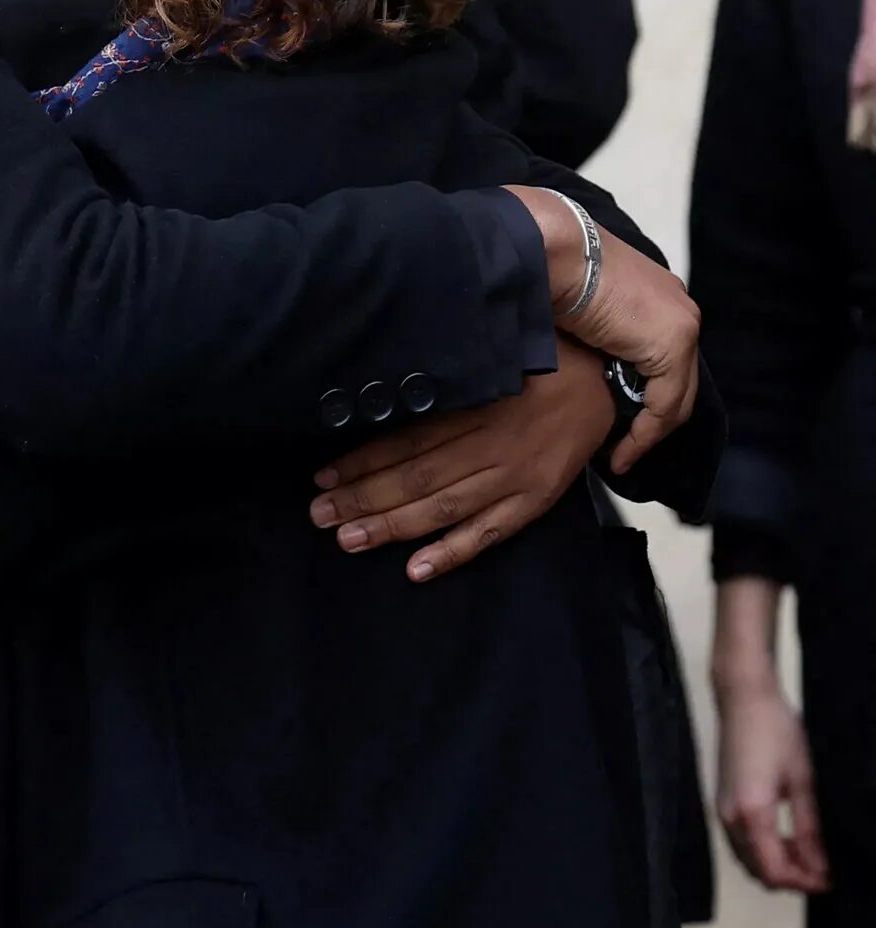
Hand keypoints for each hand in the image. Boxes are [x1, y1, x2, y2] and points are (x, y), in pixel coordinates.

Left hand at [309, 334, 609, 580]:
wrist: (606, 383)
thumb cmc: (538, 365)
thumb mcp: (491, 359)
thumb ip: (446, 381)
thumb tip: (383, 392)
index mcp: (477, 406)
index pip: (408, 440)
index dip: (362, 460)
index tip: (323, 475)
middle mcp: (493, 445)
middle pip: (419, 477)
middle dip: (364, 498)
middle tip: (320, 515)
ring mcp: (517, 477)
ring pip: (446, 507)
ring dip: (394, 526)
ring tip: (350, 539)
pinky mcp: (537, 500)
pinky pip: (492, 532)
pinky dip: (454, 551)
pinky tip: (416, 568)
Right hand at [501, 187, 698, 473]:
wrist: (547, 248)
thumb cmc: (546, 269)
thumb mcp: (575, 306)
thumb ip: (591, 330)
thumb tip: (578, 359)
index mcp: (656, 295)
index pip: (662, 359)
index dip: (642, 398)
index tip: (615, 428)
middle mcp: (678, 307)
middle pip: (675, 383)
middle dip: (650, 421)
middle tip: (621, 451)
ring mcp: (681, 323)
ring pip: (674, 397)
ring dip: (647, 433)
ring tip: (619, 458)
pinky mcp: (672, 341)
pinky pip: (665, 405)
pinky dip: (644, 434)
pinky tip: (621, 453)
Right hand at [718, 678, 829, 892]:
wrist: (744, 700)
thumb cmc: (775, 731)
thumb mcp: (803, 782)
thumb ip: (809, 830)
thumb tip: (820, 866)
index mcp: (752, 812)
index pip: (774, 869)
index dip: (804, 883)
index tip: (830, 882)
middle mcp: (730, 816)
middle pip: (758, 870)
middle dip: (791, 879)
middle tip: (824, 872)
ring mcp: (723, 809)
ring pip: (748, 859)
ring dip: (777, 865)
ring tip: (810, 856)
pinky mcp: (723, 801)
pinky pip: (741, 842)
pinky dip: (763, 851)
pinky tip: (787, 840)